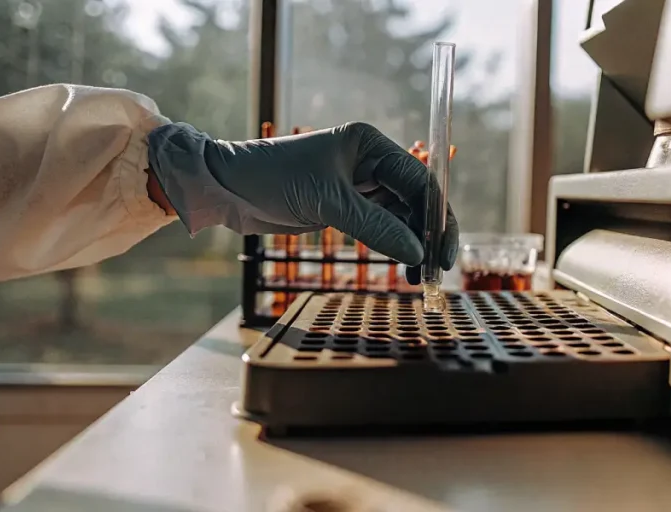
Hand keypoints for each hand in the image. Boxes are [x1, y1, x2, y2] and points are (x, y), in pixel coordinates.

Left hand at [146, 122, 459, 282]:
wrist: (229, 189)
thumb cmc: (273, 178)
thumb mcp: (327, 202)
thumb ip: (375, 227)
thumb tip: (417, 253)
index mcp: (370, 144)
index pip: (419, 180)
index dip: (436, 216)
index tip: (442, 251)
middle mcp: (371, 162)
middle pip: (416, 200)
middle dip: (428, 234)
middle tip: (436, 270)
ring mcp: (361, 186)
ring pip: (402, 218)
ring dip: (412, 246)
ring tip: (417, 278)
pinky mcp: (348, 208)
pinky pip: (383, 228)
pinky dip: (394, 248)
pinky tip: (402, 269)